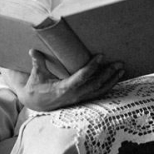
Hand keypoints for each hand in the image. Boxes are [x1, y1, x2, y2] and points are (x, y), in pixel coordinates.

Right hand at [0, 49, 124, 110]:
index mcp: (63, 88)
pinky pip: (98, 94)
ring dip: (112, 80)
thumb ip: (37, 61)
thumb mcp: (35, 74)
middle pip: (95, 84)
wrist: (35, 103)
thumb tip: (32, 50)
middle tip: (118, 62)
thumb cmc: (36, 87)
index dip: (92, 67)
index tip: (101, 55)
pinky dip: (109, 86)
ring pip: (99, 91)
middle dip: (108, 73)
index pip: (81, 77)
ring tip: (121, 69)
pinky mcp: (82, 100)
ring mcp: (79, 99)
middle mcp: (74, 95)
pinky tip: (116, 78)